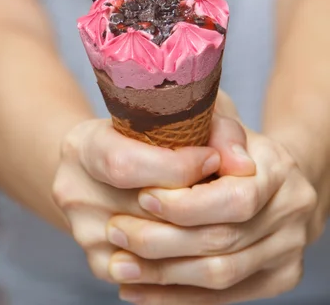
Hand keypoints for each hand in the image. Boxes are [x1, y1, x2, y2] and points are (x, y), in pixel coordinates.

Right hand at [52, 118, 220, 282]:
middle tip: (225, 192)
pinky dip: (179, 262)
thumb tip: (244, 166)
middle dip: (193, 205)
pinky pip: (143, 274)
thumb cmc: (148, 133)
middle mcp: (73, 190)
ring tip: (220, 215)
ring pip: (146, 249)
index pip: (124, 165)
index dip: (176, 167)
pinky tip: (202, 243)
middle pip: (139, 211)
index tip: (212, 159)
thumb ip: (215, 130)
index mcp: (83, 146)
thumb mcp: (176, 116)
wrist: (106, 164)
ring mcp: (82, 231)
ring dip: (192, 236)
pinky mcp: (97, 260)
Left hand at [109, 129, 317, 304]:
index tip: (142, 197)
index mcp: (278, 169)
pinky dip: (177, 296)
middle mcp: (291, 212)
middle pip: (223, 241)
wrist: (270, 177)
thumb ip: (213, 132)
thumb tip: (211, 158)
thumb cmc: (228, 144)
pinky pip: (224, 297)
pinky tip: (140, 289)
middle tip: (117, 233)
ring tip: (121, 266)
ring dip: (164, 276)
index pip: (235, 199)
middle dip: (162, 241)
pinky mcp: (278, 279)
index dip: (185, 204)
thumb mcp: (217, 122)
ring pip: (221, 276)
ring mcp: (288, 250)